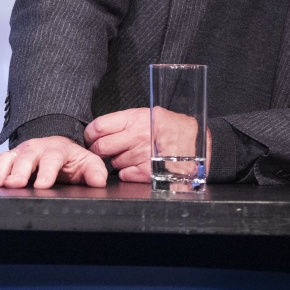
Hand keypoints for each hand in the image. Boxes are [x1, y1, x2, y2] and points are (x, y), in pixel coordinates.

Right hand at [0, 135, 109, 188]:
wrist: (58, 147)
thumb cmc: (72, 159)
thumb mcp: (89, 163)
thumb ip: (95, 172)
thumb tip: (98, 181)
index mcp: (56, 149)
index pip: (52, 159)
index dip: (46, 172)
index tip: (42, 185)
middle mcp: (35, 149)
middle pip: (25, 158)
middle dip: (18, 171)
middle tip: (12, 184)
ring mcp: (19, 153)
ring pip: (6, 159)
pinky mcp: (8, 159)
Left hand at [86, 107, 200, 183]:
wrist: (199, 141)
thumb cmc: (173, 126)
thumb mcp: (149, 115)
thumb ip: (126, 122)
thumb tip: (100, 131)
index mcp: (135, 119)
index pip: (98, 127)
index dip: (90, 135)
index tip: (91, 139)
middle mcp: (137, 136)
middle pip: (101, 148)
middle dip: (99, 151)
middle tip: (104, 151)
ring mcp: (142, 155)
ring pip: (113, 163)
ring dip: (117, 162)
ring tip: (131, 156)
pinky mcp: (149, 172)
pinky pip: (125, 175)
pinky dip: (128, 173)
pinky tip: (138, 166)